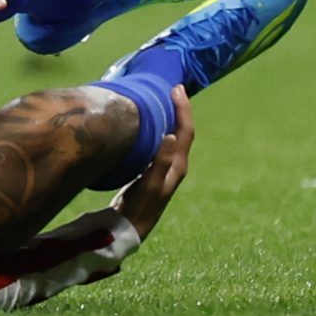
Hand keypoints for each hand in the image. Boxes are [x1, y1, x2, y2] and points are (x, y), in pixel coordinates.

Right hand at [116, 86, 192, 238]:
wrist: (131, 227)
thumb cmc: (140, 206)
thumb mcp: (150, 185)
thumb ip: (160, 162)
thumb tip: (170, 134)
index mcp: (177, 166)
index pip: (184, 132)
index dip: (183, 110)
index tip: (176, 89)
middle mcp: (174, 165)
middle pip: (182, 132)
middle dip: (180, 110)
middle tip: (173, 89)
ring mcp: (164, 168)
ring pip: (172, 136)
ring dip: (171, 118)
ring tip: (163, 101)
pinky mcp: (153, 170)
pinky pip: (161, 142)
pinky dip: (159, 128)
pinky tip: (149, 125)